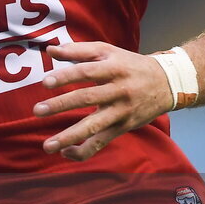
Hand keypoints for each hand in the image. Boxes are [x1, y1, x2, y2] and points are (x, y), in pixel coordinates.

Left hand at [32, 41, 172, 160]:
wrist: (166, 83)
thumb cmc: (129, 65)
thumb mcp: (108, 52)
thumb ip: (78, 50)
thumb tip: (50, 50)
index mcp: (113, 68)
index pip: (86, 72)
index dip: (66, 77)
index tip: (45, 83)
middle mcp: (118, 90)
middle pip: (87, 98)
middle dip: (61, 105)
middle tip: (38, 110)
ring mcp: (121, 112)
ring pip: (94, 126)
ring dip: (70, 137)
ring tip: (47, 146)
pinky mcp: (123, 127)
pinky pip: (102, 142)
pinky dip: (84, 150)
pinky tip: (65, 153)